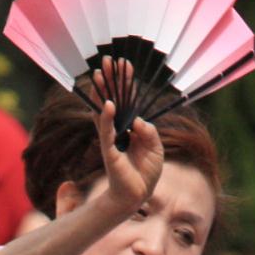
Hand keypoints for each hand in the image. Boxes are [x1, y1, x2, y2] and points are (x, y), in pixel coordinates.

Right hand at [92, 58, 163, 214]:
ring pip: (104, 111)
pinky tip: (108, 104)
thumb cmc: (145, 171)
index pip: (126, 100)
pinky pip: (107, 131)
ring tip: (99, 73)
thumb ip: (150, 132)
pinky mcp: (109, 151)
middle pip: (112, 99)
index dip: (125, 83)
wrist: (138, 194)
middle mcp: (118, 129)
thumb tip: (139, 121)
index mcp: (129, 127)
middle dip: (110, 79)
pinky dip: (107, 118)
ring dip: (102, 91)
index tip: (125, 64)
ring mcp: (111, 139)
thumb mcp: (155, 148)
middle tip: (107, 60)